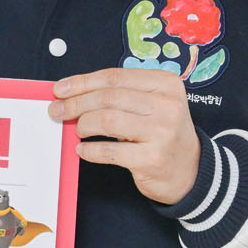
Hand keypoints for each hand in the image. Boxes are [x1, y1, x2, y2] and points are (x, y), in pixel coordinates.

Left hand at [48, 68, 201, 204]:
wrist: (190, 170)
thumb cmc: (162, 133)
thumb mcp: (150, 106)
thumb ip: (118, 96)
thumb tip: (71, 93)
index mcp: (165, 84)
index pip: (114, 77)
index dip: (82, 82)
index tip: (60, 89)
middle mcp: (167, 105)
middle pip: (108, 97)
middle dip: (75, 103)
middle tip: (57, 110)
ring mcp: (162, 132)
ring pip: (107, 120)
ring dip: (83, 124)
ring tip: (78, 130)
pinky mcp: (153, 158)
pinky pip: (110, 150)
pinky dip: (90, 150)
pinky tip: (84, 150)